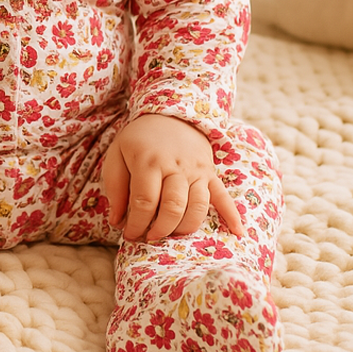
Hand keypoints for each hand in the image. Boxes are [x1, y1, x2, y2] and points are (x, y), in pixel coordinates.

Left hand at [102, 114, 243, 242]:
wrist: (169, 114)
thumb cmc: (138, 140)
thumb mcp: (117, 155)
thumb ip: (115, 188)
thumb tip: (117, 221)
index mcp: (148, 161)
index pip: (145, 201)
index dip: (137, 224)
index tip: (130, 235)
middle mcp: (175, 166)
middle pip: (173, 207)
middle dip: (161, 229)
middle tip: (151, 237)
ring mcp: (196, 170)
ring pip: (197, 206)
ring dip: (185, 227)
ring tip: (173, 235)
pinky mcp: (210, 173)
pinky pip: (224, 196)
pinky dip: (232, 216)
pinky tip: (237, 233)